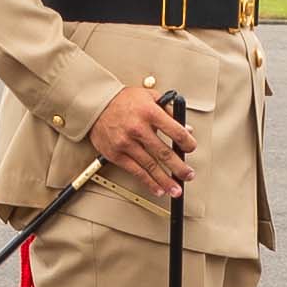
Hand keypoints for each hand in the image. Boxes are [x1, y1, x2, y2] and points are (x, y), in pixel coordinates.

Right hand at [90, 86, 193, 201]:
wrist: (96, 105)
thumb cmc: (124, 100)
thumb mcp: (150, 97)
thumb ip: (170, 111)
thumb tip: (186, 128)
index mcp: (150, 112)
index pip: (176, 131)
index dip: (187, 143)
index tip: (191, 149)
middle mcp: (138, 128)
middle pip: (164, 153)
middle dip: (179, 168)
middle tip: (188, 175)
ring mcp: (126, 143)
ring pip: (151, 166)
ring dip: (165, 180)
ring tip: (176, 189)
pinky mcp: (116, 154)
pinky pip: (135, 171)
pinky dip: (148, 182)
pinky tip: (157, 189)